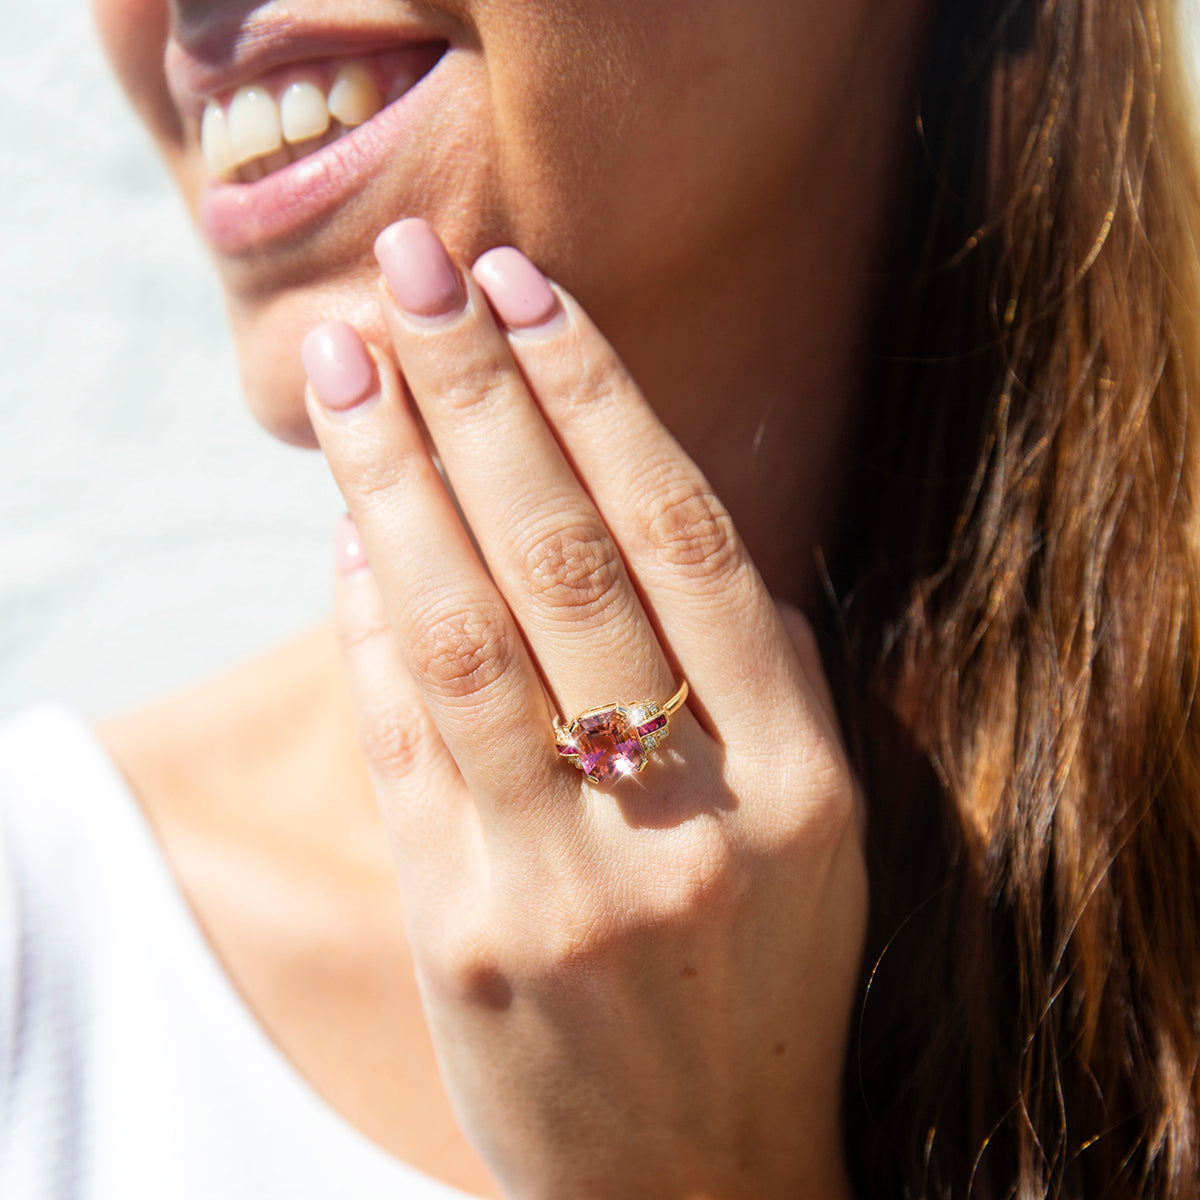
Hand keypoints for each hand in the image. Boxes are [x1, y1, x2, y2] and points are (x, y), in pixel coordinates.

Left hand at [301, 219, 866, 1199]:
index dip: (598, 398)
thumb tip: (603, 499)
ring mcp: (569, 889)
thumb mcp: (808, 826)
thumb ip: (738, 665)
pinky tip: (346, 536)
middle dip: (479, 396)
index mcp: (802, 782)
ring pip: (462, 640)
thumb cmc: (762, 979)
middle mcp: (691, 827)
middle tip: (413, 272)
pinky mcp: (466, 942)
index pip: (685, 541)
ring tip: (352, 371)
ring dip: (395, 486)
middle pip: (563, 564)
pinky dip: (366, 628)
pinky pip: (402, 748)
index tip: (527, 286)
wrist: (699, 1181)